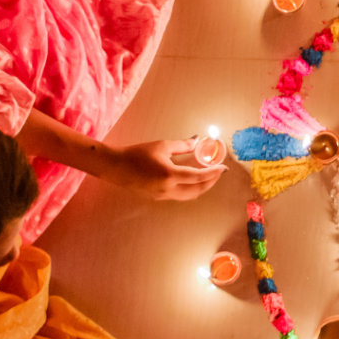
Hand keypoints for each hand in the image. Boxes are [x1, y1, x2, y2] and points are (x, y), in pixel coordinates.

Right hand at [101, 138, 224, 200]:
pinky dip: (190, 188)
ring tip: (207, 175)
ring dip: (201, 187)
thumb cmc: (137, 154)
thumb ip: (182, 146)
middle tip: (217, 172)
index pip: (198, 177)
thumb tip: (197, 141)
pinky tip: (191, 179)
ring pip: (189, 195)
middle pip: (197, 190)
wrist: (116, 167)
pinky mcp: (158, 198)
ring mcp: (163, 196)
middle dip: (210, 182)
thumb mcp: (161, 146)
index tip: (223, 167)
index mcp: (169, 175)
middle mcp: (168, 189)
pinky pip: (180, 195)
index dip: (213, 172)